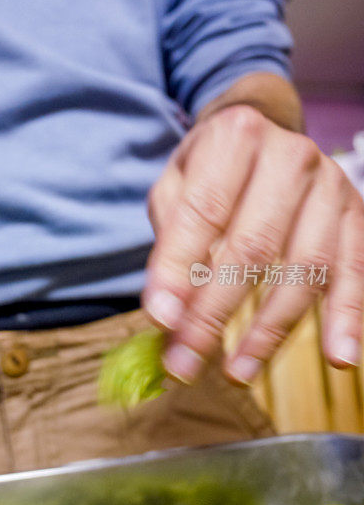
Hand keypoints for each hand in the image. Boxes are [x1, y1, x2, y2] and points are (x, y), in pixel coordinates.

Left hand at [144, 104, 363, 383]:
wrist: (268, 131)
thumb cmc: (211, 169)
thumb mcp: (175, 183)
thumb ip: (170, 238)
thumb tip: (166, 312)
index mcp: (235, 138)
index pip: (203, 213)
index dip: (180, 269)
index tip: (161, 321)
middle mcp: (290, 155)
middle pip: (253, 247)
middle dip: (215, 313)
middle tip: (186, 363)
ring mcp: (331, 184)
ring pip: (305, 267)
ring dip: (269, 330)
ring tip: (237, 373)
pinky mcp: (357, 213)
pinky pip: (356, 269)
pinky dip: (348, 315)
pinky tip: (338, 356)